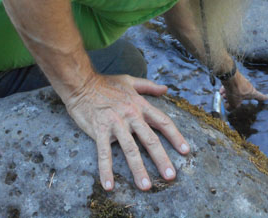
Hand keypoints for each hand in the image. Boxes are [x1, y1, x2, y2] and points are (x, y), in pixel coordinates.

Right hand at [64, 74, 189, 190]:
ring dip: (138, 169)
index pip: (163, 122)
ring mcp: (116, 123)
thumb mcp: (130, 81)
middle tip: (170, 176)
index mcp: (140, 105)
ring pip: (130, 149)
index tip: (186, 151)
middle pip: (150, 139)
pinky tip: (108, 185)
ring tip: (145, 186)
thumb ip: (149, 86)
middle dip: (162, 159)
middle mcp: (131, 115)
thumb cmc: (105, 83)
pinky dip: (106, 169)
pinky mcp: (99, 130)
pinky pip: (104, 153)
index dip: (176, 136)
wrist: (81, 83)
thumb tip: (165, 89)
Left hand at [219, 71, 267, 109]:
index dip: (264, 97)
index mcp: (252, 92)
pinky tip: (221, 90)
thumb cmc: (235, 90)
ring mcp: (241, 81)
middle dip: (233, 98)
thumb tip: (229, 107)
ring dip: (228, 93)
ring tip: (222, 94)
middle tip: (226, 99)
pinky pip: (231, 85)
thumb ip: (232, 107)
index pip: (260, 96)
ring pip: (234, 90)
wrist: (229, 76)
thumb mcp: (234, 103)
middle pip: (241, 95)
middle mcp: (248, 86)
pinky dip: (226, 88)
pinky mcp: (234, 77)